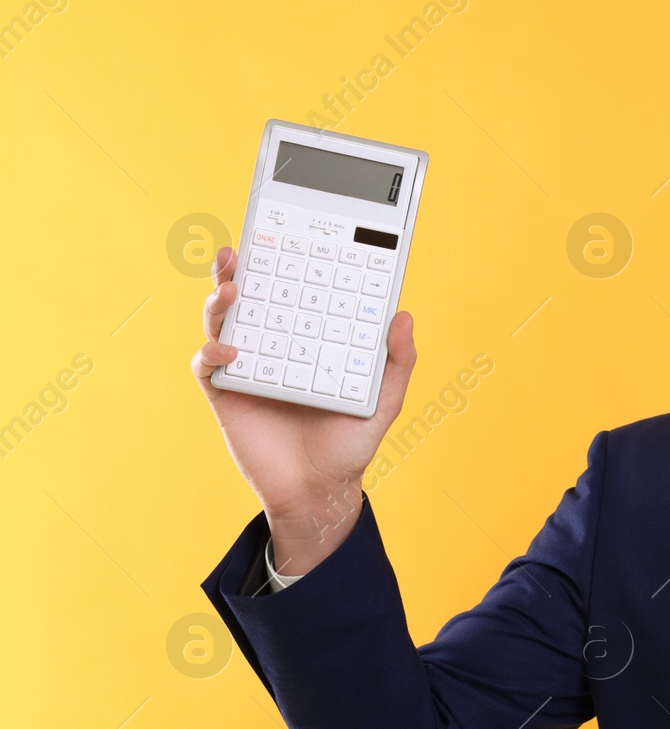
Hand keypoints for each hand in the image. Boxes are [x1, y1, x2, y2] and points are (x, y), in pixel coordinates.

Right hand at [190, 246, 418, 572]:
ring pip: (222, 321)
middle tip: (236, 251)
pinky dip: (212, 351)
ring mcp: (246, 366)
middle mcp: (274, 346)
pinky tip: (231, 350)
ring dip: (219, 300)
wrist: (319, 491)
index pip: (294, 294)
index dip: (285, 265)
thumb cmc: (350, 445)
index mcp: (308, 340)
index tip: (286, 237)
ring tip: (232, 289)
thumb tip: (403, 316)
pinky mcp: (225, 393)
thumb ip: (396, 363)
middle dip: (237, 270)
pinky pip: (208, 364)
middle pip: (250, 298)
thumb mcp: (382, 402)